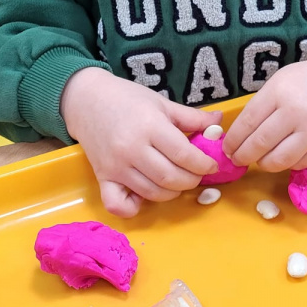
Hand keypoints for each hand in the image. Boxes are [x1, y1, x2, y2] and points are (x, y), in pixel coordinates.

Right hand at [61, 68, 220, 217]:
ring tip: (177, 181)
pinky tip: (144, 195)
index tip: (211, 165)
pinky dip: (134, 207)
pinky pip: (118, 205)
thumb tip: (220, 123)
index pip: (184, 155)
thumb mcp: (162, 103)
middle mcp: (132, 149)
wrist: (86, 99)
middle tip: (195, 174)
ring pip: (152, 193)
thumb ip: (192, 117)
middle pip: (171, 178)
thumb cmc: (127, 99)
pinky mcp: (102, 178)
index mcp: (150, 126)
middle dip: (191, 180)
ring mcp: (116, 166)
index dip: (203, 164)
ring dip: (171, 193)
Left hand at [222, 49, 306, 172]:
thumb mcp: (281, 80)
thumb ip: (262, 104)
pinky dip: (287, 163)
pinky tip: (283, 155)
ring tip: (260, 160)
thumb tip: (238, 135)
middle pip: (259, 144)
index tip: (228, 148)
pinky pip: (298, 164)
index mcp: (280, 91)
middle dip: (243, 156)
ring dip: (263, 164)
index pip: (247, 122)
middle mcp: (296, 112)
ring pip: (277, 160)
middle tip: (238, 159)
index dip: (233, 140)